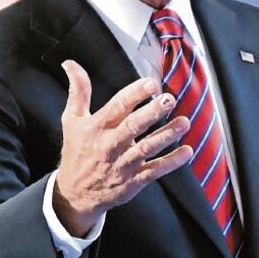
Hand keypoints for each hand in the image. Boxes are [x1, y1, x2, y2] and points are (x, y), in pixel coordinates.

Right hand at [54, 60, 192, 235]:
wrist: (74, 194)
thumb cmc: (77, 151)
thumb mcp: (72, 120)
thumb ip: (78, 91)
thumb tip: (71, 63)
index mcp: (97, 127)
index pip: (117, 106)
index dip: (135, 94)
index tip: (152, 83)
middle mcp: (110, 145)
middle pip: (133, 126)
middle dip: (152, 112)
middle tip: (169, 99)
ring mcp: (123, 164)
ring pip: (147, 148)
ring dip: (166, 135)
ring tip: (184, 122)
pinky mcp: (133, 181)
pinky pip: (154, 170)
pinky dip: (171, 162)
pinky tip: (187, 151)